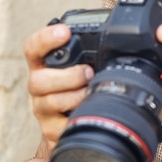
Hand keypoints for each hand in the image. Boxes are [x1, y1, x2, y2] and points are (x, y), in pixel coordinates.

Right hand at [24, 24, 93, 151]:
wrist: (74, 120)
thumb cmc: (82, 87)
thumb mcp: (84, 66)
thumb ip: (92, 53)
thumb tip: (127, 38)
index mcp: (45, 65)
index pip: (34, 48)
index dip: (45, 38)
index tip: (65, 32)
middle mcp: (39, 87)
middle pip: (38, 80)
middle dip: (67, 76)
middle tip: (89, 72)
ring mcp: (43, 109)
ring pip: (49, 103)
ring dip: (74, 97)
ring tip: (91, 93)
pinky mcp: (51, 130)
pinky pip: (59, 128)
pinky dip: (76, 120)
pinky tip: (87, 114)